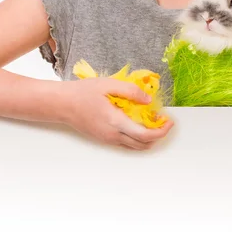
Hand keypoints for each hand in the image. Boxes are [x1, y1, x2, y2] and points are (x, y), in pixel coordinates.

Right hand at [58, 77, 173, 149]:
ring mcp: (108, 139)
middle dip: (158, 135)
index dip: (161, 131)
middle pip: (143, 145)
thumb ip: (130, 91)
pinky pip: (126, 143)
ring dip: (148, 138)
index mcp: (115, 122)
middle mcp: (113, 135)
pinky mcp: (104, 139)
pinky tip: (138, 123)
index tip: (169, 121)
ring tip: (153, 121)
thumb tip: (148, 100)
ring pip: (135, 147)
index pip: (145, 135)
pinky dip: (138, 137)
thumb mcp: (108, 84)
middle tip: (164, 121)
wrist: (62, 104)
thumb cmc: (83, 92)